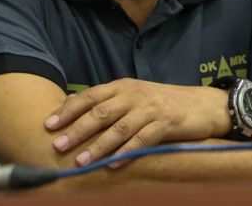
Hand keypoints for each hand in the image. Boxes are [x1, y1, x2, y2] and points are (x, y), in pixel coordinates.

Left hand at [43, 78, 230, 165]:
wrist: (202, 104)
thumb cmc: (162, 103)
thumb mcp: (134, 96)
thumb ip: (108, 102)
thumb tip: (72, 110)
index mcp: (123, 86)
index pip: (90, 96)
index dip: (68, 109)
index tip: (48, 124)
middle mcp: (134, 94)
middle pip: (100, 112)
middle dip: (77, 129)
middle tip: (57, 145)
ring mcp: (150, 108)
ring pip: (119, 128)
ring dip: (98, 145)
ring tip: (81, 161)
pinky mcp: (166, 122)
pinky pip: (143, 139)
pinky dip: (127, 153)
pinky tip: (113, 165)